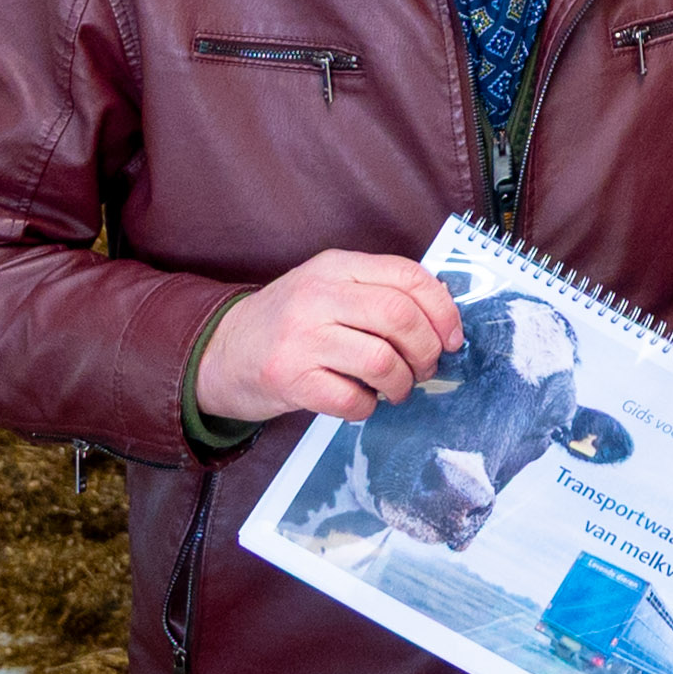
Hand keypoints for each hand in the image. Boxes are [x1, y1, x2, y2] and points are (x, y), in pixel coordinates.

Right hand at [197, 249, 463, 427]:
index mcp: (335, 266)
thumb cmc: (289, 323)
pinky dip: (367, 407)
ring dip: (402, 383)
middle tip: (426, 367)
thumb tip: (444, 314)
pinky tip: (360, 401)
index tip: (453, 337)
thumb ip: (377, 291)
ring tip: (395, 388)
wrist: (220, 352)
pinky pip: (352, 399)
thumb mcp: (328, 288)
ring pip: (382, 361)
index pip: (408, 277)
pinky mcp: (288, 379)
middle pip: (401, 317)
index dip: (443, 310)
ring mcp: (301, 338)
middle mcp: (317, 296)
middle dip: (427, 350)